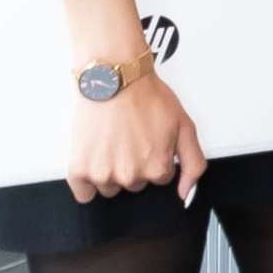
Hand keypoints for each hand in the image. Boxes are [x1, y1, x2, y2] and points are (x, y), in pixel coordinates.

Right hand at [67, 67, 206, 206]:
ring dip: (111, 170)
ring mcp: (103, 175)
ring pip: (110, 187)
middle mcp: (130, 176)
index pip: (159, 178)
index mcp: (157, 169)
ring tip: (112, 141)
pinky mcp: (79, 170)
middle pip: (134, 184)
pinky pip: (84, 194)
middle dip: (134, 164)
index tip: (148, 139)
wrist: (113, 78)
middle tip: (129, 137)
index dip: (155, 156)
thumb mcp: (185, 126)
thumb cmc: (147, 97)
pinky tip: (94, 157)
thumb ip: (193, 164)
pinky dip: (87, 181)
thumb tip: (186, 194)